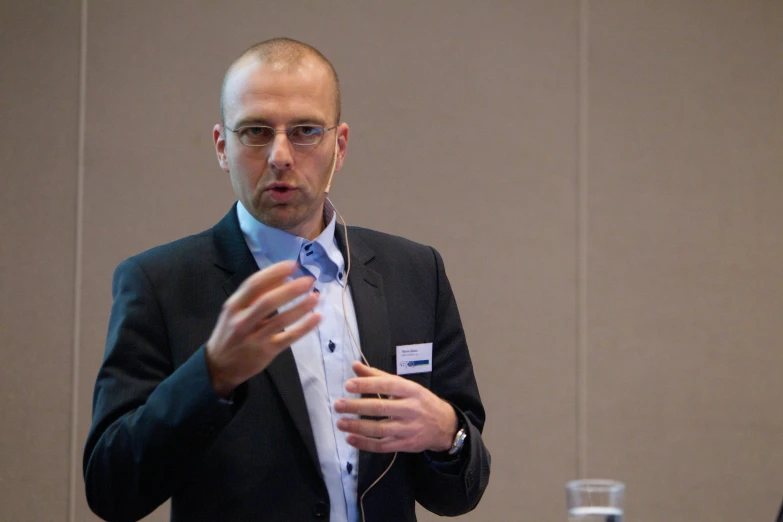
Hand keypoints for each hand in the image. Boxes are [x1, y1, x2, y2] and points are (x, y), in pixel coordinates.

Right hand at [205, 260, 320, 396]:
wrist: (219, 367)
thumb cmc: (230, 334)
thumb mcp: (236, 311)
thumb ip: (255, 295)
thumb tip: (283, 276)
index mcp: (234, 306)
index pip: (254, 284)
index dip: (274, 273)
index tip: (293, 264)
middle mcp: (242, 321)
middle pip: (268, 301)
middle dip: (291, 289)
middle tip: (309, 281)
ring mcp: (255, 338)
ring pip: (281, 320)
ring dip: (301, 307)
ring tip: (316, 296)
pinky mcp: (267, 352)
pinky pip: (289, 337)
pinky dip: (305, 327)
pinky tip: (317, 317)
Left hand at [334, 361, 457, 452]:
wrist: (444, 425)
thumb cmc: (420, 401)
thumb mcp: (404, 385)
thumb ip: (378, 376)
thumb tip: (355, 366)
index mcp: (410, 390)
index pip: (387, 385)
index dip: (367, 385)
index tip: (348, 386)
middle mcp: (410, 409)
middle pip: (381, 408)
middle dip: (357, 407)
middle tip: (338, 405)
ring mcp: (408, 429)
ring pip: (380, 429)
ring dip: (358, 427)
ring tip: (340, 423)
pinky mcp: (405, 445)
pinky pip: (382, 446)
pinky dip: (365, 444)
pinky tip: (351, 439)